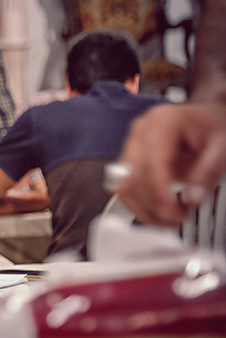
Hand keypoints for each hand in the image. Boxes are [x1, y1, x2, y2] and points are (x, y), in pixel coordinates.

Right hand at [117, 102, 225, 225]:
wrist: (209, 118)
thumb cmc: (215, 126)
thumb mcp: (222, 146)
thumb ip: (208, 172)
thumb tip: (192, 200)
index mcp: (162, 122)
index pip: (151, 162)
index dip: (160, 192)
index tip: (176, 213)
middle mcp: (141, 132)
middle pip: (132, 175)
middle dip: (153, 204)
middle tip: (179, 219)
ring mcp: (132, 144)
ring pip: (123, 184)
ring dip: (143, 208)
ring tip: (170, 219)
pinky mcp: (131, 160)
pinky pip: (125, 187)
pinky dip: (139, 205)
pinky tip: (159, 213)